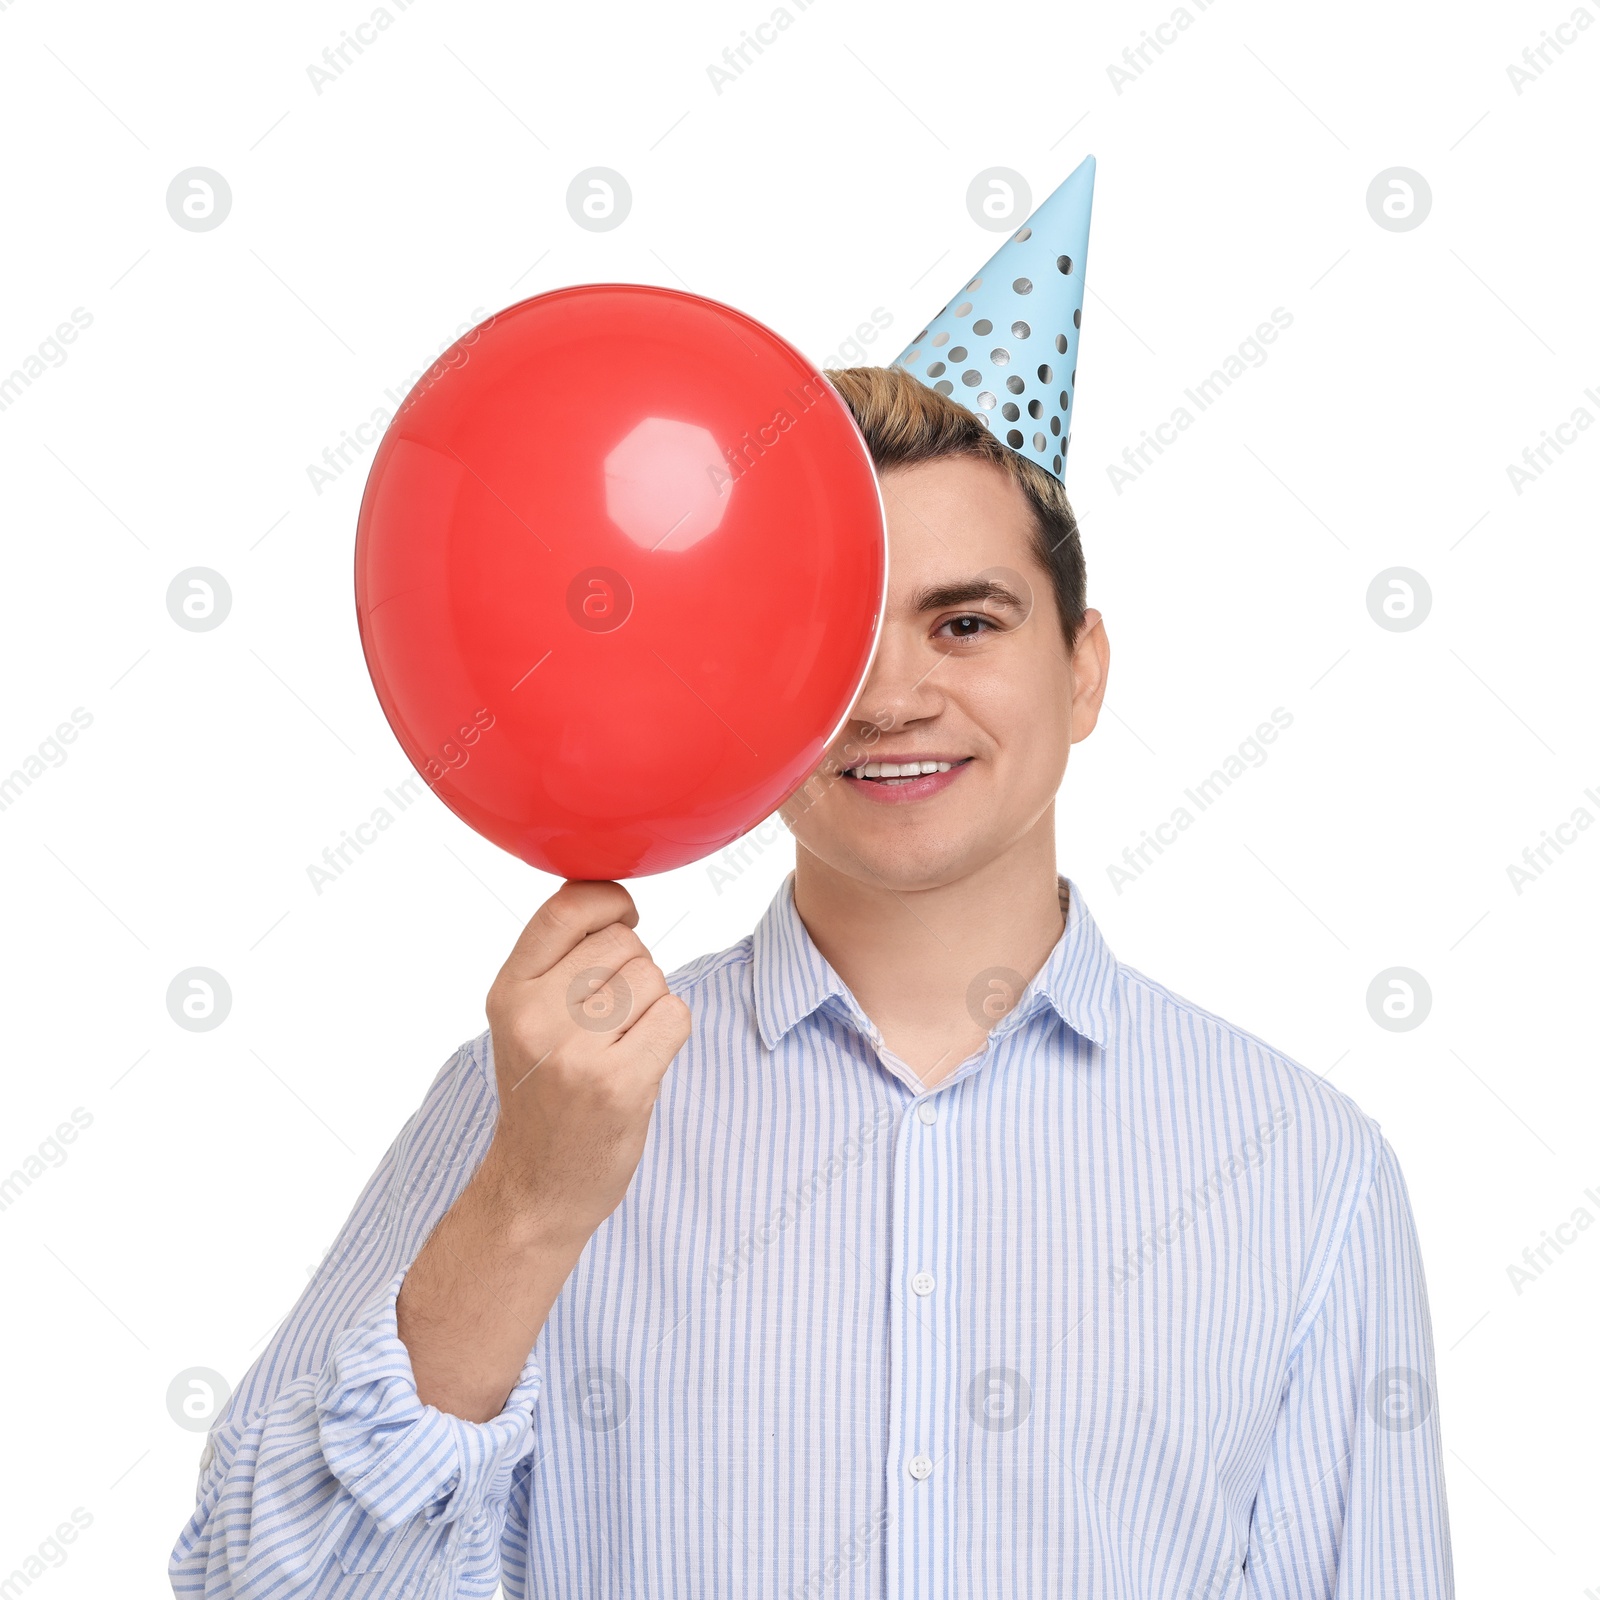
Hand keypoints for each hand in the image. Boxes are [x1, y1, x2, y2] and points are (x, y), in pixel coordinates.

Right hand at [482, 880, 690, 1242]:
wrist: (536, 1188)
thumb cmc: (543, 1093)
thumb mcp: (524, 1018)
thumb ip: (557, 959)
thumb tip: (610, 892)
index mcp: (508, 992)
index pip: (566, 909)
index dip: (608, 901)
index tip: (623, 918)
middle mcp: (535, 1017)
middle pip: (625, 942)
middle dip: (635, 969)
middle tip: (612, 1019)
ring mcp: (576, 1053)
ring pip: (654, 978)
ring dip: (654, 1004)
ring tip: (623, 1044)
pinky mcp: (619, 1084)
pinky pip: (675, 1015)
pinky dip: (671, 1032)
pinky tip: (643, 1061)